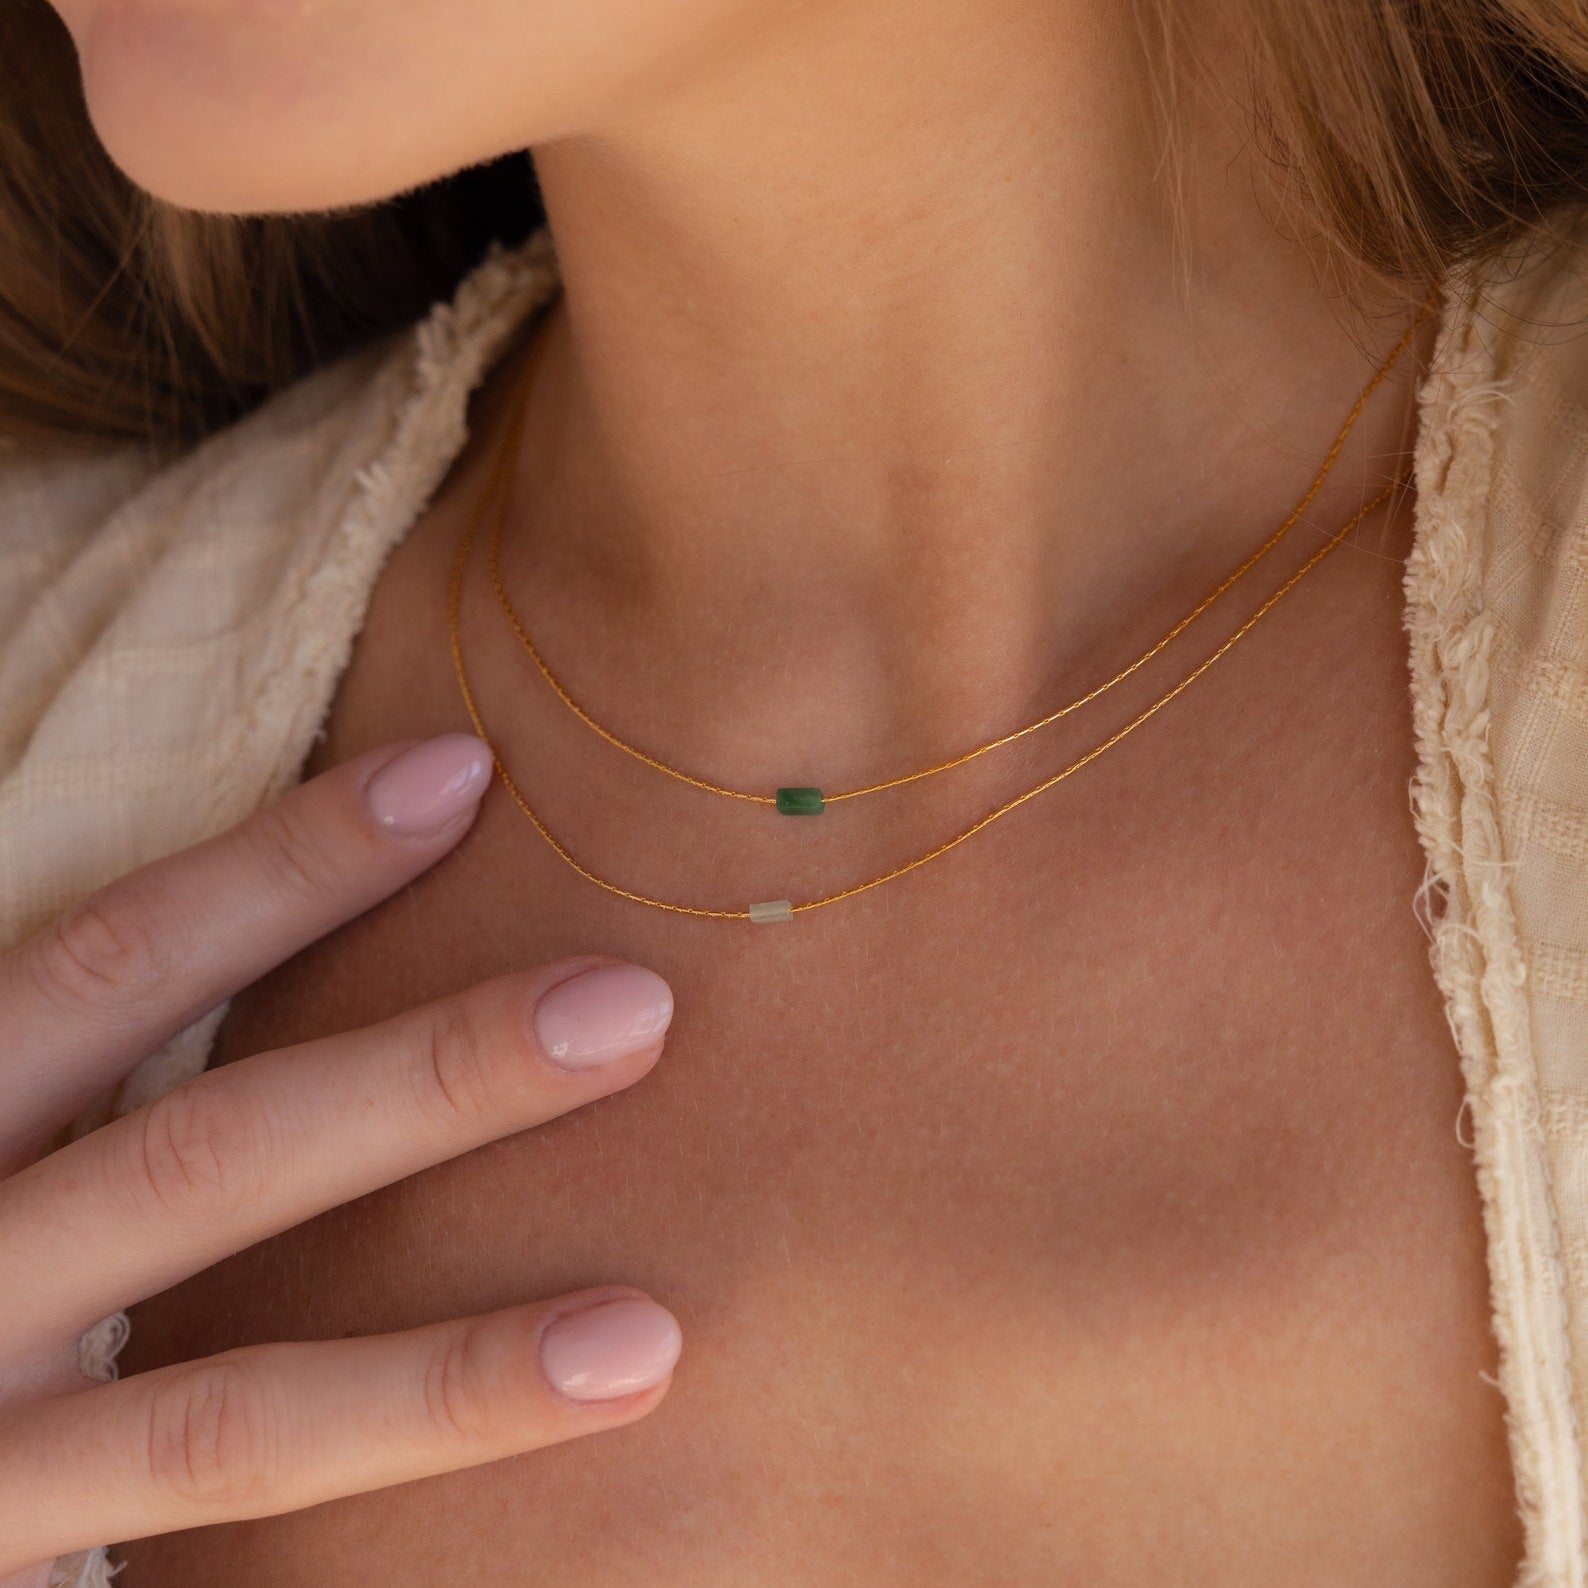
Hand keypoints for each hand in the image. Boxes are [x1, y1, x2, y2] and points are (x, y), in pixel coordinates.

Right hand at [0, 734, 681, 1585]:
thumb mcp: (6, 1140)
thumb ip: (110, 1075)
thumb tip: (303, 952)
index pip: (111, 960)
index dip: (285, 866)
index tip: (462, 773)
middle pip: (201, 1158)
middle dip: (427, 1079)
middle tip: (636, 1006)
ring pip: (225, 1408)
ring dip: (449, 1377)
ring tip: (649, 1341)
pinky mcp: (6, 1566)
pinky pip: (209, 1541)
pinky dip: (383, 1496)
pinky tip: (548, 1461)